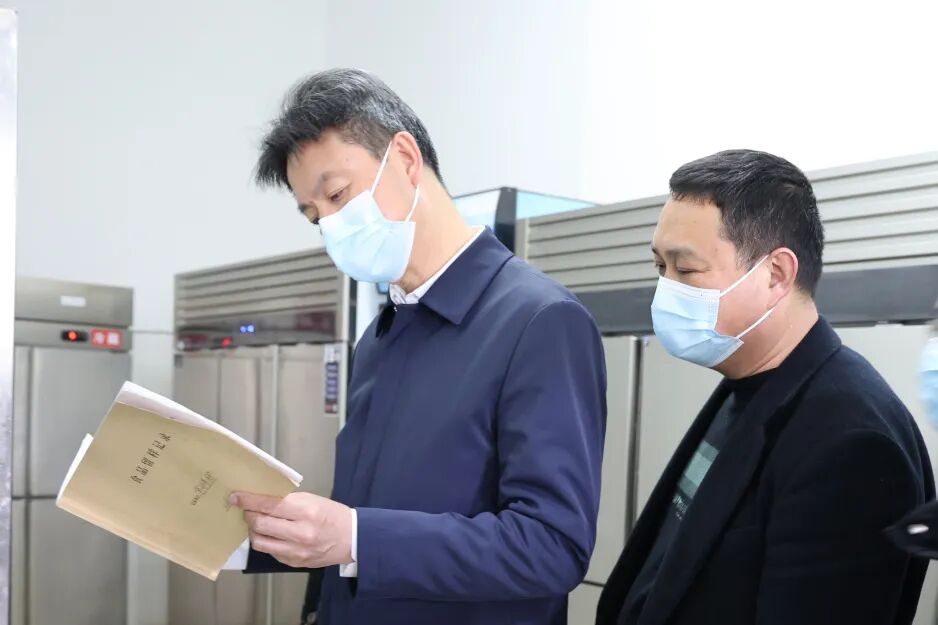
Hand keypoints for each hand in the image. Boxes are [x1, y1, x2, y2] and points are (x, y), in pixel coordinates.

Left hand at [230, 491, 353, 568]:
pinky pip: (270, 552)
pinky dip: (266, 541)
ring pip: (260, 541)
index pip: (269, 505)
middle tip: (246, 509)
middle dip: (248, 515)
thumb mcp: (313, 500)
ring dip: (254, 530)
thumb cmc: (332, 515)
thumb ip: (288, 501)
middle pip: (260, 524)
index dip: (249, 500)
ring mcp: (296, 551)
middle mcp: (299, 533)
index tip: (236, 497)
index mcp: (306, 511)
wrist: (352, 539)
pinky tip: (271, 534)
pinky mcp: (293, 563)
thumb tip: (261, 499)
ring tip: (257, 522)